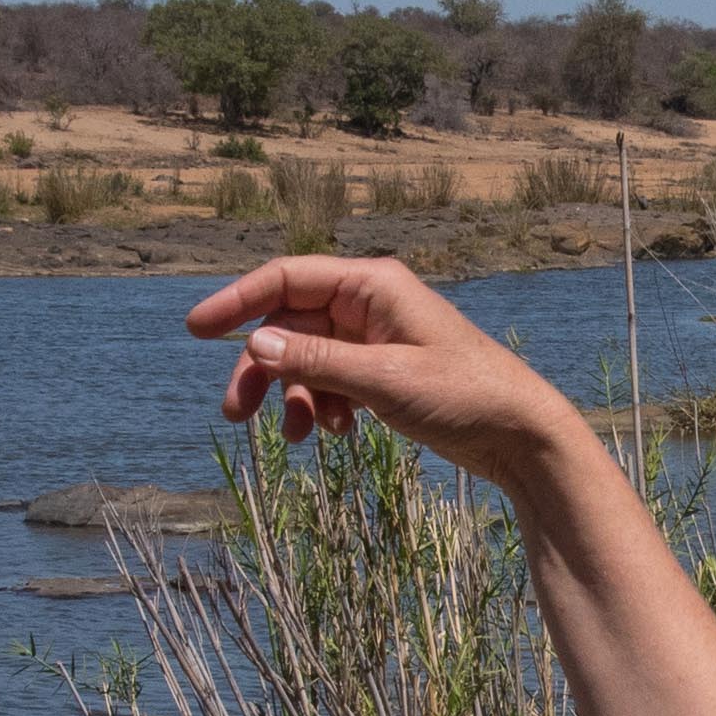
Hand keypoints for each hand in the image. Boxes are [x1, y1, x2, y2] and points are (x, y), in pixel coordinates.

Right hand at [184, 255, 591, 484]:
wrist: (521, 435)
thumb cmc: (465, 395)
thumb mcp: (384, 379)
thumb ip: (317, 360)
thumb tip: (255, 342)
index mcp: (371, 284)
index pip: (286, 278)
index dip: (236, 301)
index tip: (194, 329)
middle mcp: (369, 303)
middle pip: (288, 322)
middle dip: (262, 367)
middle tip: (235, 412)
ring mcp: (374, 338)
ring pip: (306, 357)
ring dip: (291, 395)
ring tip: (296, 437)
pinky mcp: (383, 372)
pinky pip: (330, 381)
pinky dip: (322, 406)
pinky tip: (339, 434)